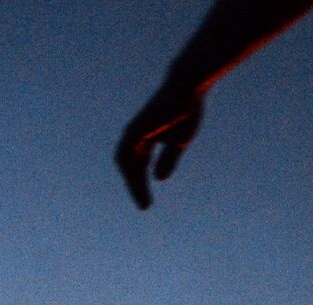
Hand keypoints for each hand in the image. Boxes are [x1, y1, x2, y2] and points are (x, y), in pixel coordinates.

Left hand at [115, 81, 202, 209]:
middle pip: (129, 166)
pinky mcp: (136, 130)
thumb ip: (168, 160)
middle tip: (144, 206)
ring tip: (144, 202)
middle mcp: (136, 135)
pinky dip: (132, 172)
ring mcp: (134, 132)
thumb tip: (158, 179)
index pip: (138, 164)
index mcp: (145, 138)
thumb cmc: (185, 111)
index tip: (148, 201)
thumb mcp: (179, 142)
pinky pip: (127, 156)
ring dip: (133, 185)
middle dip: (136, 187)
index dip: (141, 183)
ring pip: (126, 163)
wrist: (186, 90)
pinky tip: (138, 185)